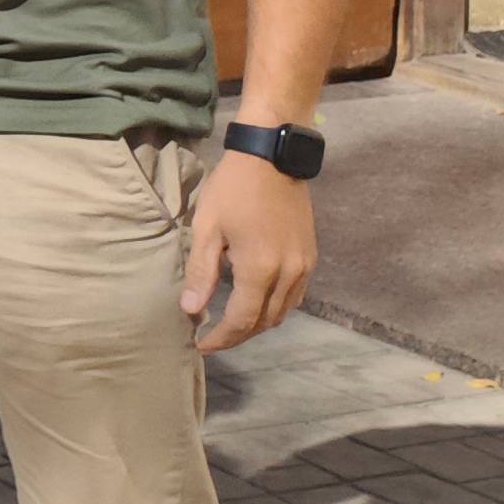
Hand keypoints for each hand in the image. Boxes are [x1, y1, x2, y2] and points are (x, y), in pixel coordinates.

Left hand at [183, 148, 313, 351]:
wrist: (272, 159)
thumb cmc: (233, 190)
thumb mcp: (207, 228)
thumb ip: (202, 272)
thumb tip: (192, 310)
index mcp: (261, 269)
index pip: (241, 320)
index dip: (221, 338)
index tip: (201, 344)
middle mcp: (289, 273)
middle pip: (265, 322)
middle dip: (238, 335)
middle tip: (212, 336)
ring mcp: (305, 266)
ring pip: (283, 312)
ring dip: (258, 323)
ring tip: (230, 323)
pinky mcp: (311, 256)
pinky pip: (295, 295)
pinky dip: (275, 306)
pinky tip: (255, 301)